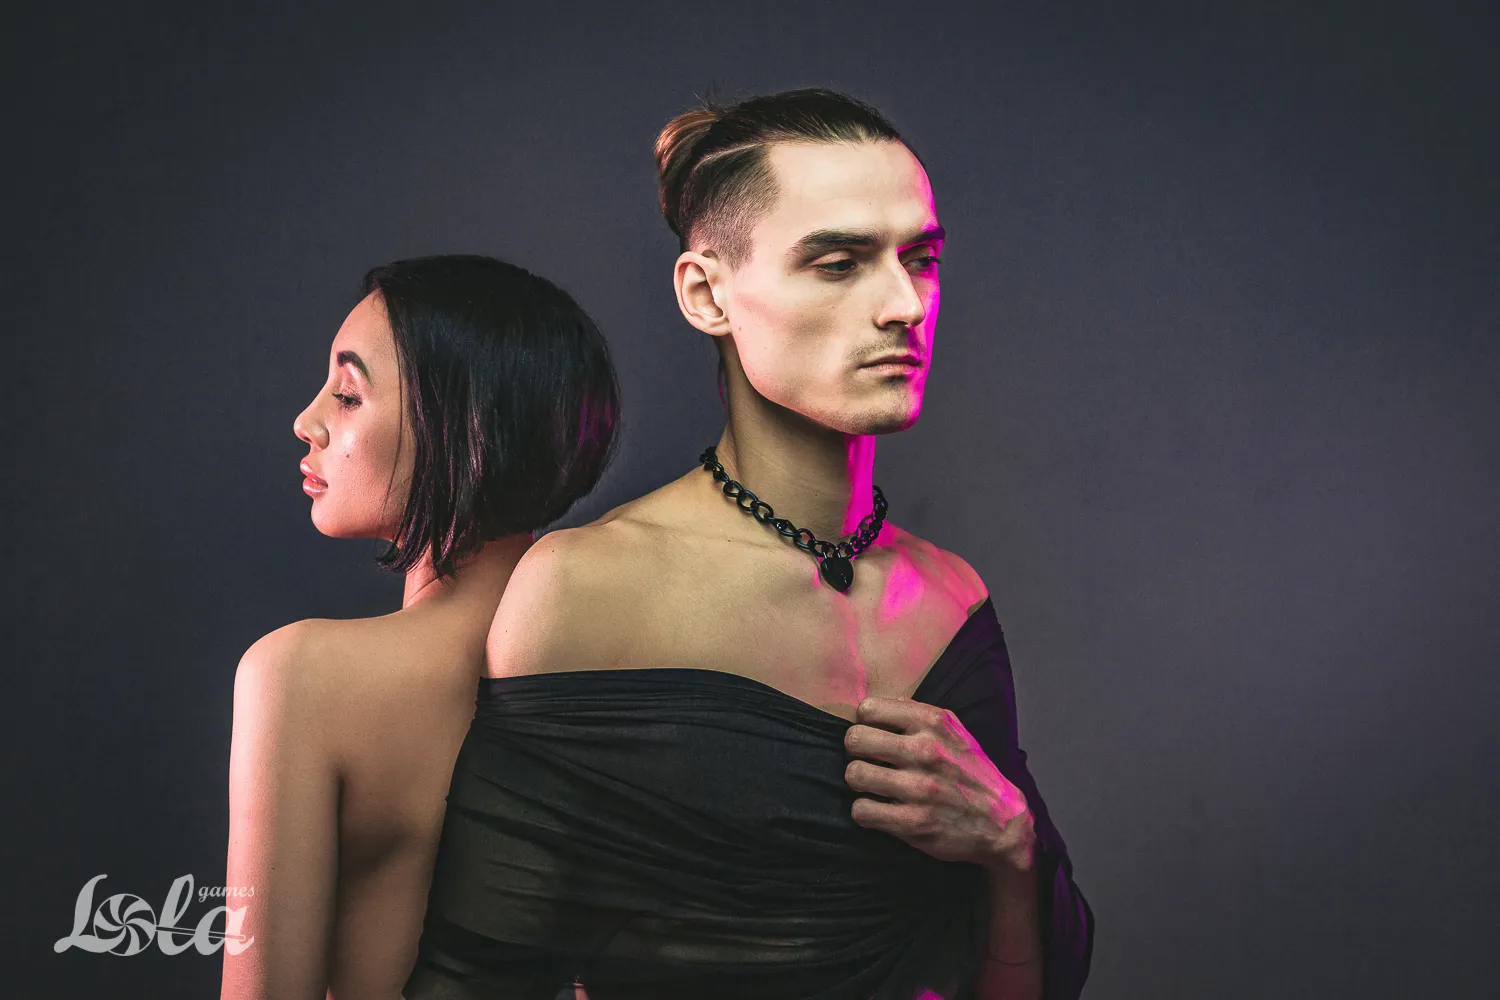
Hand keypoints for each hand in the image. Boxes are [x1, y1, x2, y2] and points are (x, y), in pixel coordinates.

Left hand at [844, 697, 1036, 874]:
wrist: (1002, 822)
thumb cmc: (971, 772)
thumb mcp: (954, 731)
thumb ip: (917, 714)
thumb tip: (878, 704)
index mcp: (933, 722)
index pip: (868, 709)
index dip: (865, 723)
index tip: (874, 736)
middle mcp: (925, 751)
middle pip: (854, 739)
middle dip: (856, 752)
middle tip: (868, 761)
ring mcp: (919, 788)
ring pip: (854, 774)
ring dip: (858, 782)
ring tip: (872, 786)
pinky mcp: (913, 822)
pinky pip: (861, 811)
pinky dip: (864, 812)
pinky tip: (878, 809)